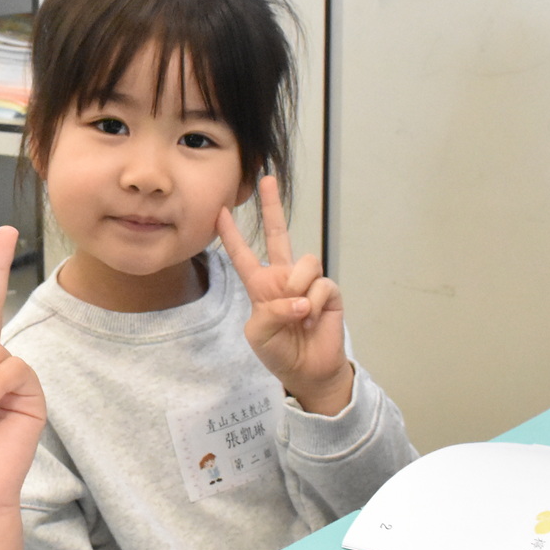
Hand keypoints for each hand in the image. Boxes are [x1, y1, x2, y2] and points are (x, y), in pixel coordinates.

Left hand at [215, 177, 355, 415]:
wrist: (308, 370)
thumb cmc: (279, 351)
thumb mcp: (258, 334)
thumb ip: (270, 312)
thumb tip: (298, 298)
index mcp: (260, 285)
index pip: (243, 255)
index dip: (231, 235)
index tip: (220, 211)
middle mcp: (283, 277)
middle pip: (278, 234)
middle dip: (272, 207)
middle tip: (267, 179)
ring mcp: (307, 282)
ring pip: (304, 262)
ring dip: (299, 287)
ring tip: (300, 312)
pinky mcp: (328, 291)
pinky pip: (320, 284)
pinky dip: (314, 302)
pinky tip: (312, 318)